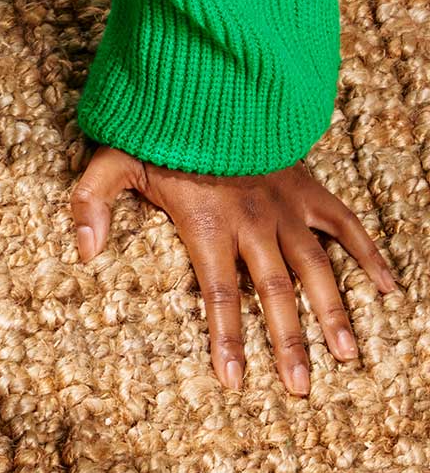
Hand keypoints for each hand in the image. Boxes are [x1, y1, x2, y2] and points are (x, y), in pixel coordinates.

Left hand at [71, 146, 398, 395]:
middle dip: (288, 342)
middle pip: (274, 293)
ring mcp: (285, 206)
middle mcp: (253, 223)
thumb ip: (91, 204)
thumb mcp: (112, 161)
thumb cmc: (157, 129)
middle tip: (302, 388)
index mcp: (207, 225)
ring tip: (348, 355)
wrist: (208, 84)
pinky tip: (388, 289)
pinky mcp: (307, 188)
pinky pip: (345, 225)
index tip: (236, 382)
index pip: (218, 295)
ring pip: (316, 268)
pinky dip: (369, 255)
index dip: (227, 340)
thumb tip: (83, 252)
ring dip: (333, 312)